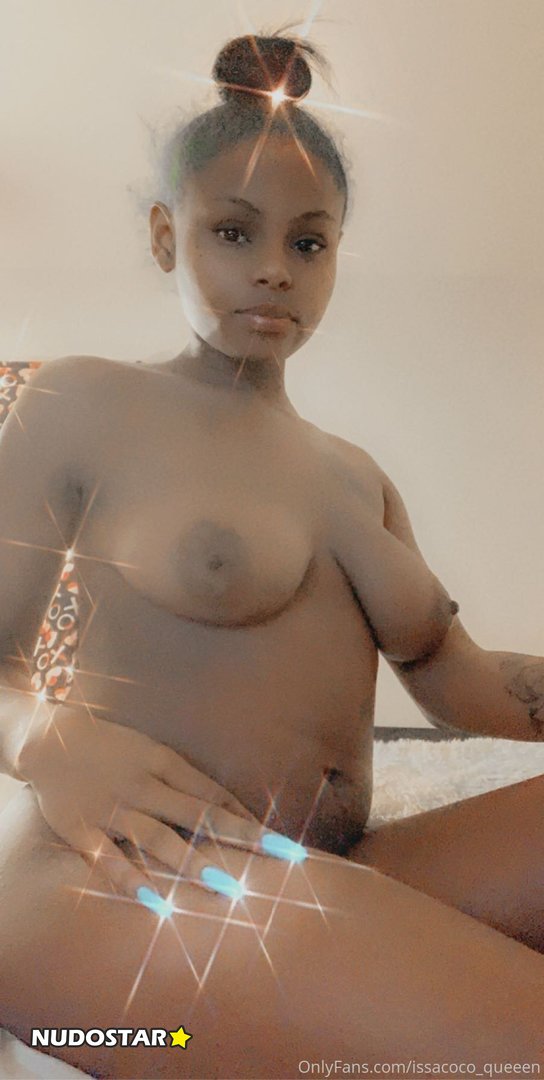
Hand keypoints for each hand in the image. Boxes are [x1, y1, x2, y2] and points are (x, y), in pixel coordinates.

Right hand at [17, 703, 267, 902]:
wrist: (49, 740)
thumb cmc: (113, 749)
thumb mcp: (154, 753)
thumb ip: (190, 782)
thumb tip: (235, 812)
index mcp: (162, 763)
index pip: (213, 794)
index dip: (248, 819)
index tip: (282, 843)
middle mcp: (143, 786)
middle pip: (197, 814)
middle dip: (238, 838)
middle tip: (273, 860)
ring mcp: (113, 810)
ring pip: (157, 838)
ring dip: (193, 862)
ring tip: (225, 885)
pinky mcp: (82, 830)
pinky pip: (108, 859)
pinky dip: (130, 880)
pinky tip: (156, 902)